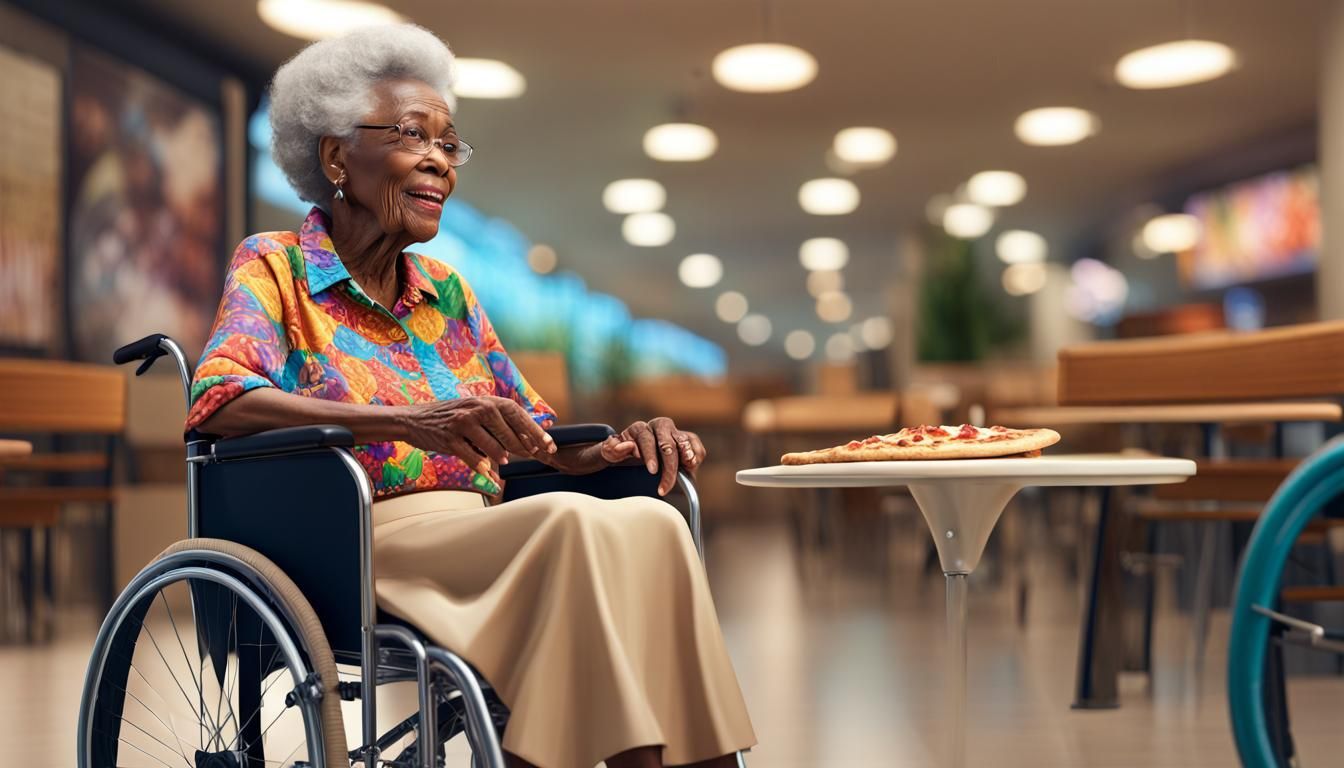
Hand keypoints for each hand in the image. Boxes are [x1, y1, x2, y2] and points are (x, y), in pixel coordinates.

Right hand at [400, 397, 555, 485]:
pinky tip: (485, 469)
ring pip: (492, 444)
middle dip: (524, 446)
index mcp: (485, 401)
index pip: (517, 413)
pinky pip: (470, 455)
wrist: (414, 419)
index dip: (535, 429)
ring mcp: (462, 423)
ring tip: (505, 460)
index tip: (548, 444)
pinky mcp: (449, 438)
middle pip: (508, 430)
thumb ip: (496, 422)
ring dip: (501, 455)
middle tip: (533, 456)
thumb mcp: (474, 411)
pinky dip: (480, 464)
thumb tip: (526, 440)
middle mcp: (476, 408)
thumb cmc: (450, 418)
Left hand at [598, 417, 706, 495]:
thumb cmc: (622, 455)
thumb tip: (624, 446)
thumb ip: (612, 449)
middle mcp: (658, 426)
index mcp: (640, 428)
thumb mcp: (611, 454)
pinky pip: (695, 443)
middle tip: (666, 486)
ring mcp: (674, 431)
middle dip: (669, 465)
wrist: (635, 456)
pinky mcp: (686, 438)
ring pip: (684, 441)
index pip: (646, 438)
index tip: (652, 471)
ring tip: (688, 468)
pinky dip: (696, 454)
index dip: (650, 455)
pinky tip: (692, 467)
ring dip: (687, 456)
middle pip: (667, 443)